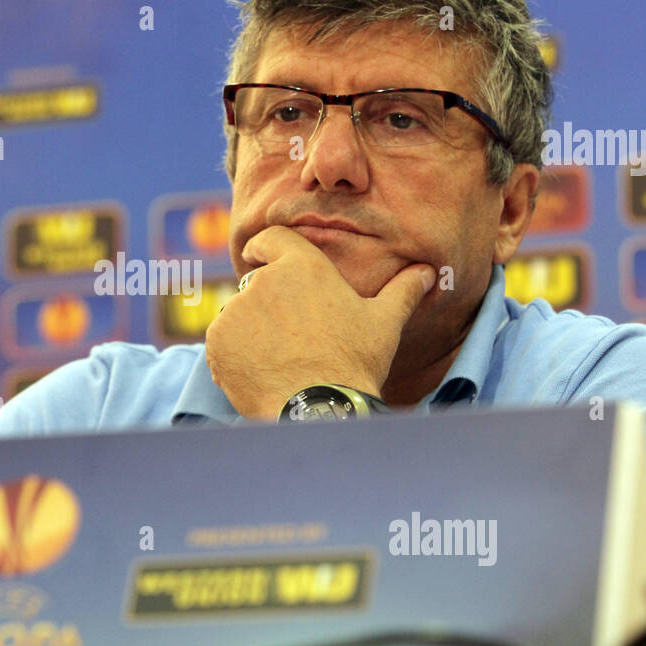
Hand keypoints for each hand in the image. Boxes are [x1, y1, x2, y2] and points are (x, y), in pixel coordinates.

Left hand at [205, 226, 435, 419]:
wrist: (318, 407)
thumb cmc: (354, 362)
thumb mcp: (384, 323)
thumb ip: (402, 291)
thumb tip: (427, 271)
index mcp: (303, 267)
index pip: (271, 238)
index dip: (263, 246)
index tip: (258, 254)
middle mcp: (264, 281)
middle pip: (256, 283)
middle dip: (265, 303)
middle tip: (286, 334)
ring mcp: (236, 311)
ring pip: (237, 315)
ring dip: (249, 330)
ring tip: (277, 360)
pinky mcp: (217, 340)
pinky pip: (221, 341)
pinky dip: (233, 354)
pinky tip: (258, 372)